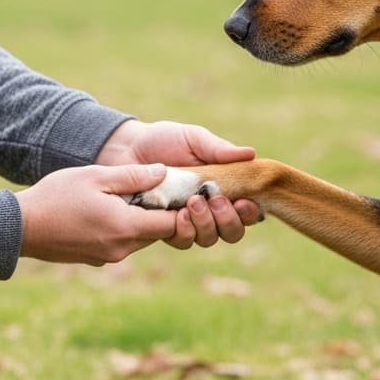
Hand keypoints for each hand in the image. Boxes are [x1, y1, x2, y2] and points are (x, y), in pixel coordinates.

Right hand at [15, 163, 177, 264]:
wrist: (21, 227)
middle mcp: (121, 248)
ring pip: (139, 238)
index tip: (181, 191)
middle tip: (155, 188)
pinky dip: (122, 228)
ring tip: (126, 196)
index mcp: (126, 227)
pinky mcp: (95, 259)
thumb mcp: (96, 176)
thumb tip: (165, 172)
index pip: (171, 224)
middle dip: (160, 212)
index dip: (182, 208)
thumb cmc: (57, 196)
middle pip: (157, 232)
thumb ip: (134, 175)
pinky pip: (120, 243)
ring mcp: (108, 257)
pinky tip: (105, 210)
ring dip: (140, 220)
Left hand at [95, 120, 261, 248]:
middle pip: (232, 232)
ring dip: (205, 225)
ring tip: (192, 203)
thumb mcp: (193, 139)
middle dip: (227, 220)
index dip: (249, 213)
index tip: (242, 201)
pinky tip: (178, 215)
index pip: (246, 211)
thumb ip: (218, 149)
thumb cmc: (164, 140)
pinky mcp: (165, 228)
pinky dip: (183, 231)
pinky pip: (181, 240)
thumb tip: (251, 154)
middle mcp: (209, 211)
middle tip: (214, 200)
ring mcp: (188, 222)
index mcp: (224, 189)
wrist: (128, 148)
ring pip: (207, 239)